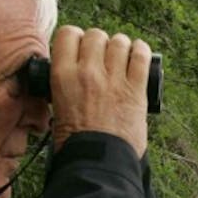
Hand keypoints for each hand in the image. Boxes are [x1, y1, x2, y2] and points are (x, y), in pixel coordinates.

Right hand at [48, 26, 150, 155]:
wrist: (97, 164)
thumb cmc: (75, 143)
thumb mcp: (56, 108)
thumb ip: (63, 86)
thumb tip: (71, 73)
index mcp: (62, 76)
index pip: (68, 34)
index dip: (76, 38)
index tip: (80, 48)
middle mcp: (87, 72)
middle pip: (95, 34)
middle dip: (99, 43)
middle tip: (102, 58)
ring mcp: (113, 79)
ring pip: (119, 41)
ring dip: (120, 47)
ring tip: (121, 59)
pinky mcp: (135, 89)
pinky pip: (142, 55)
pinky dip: (141, 52)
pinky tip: (138, 57)